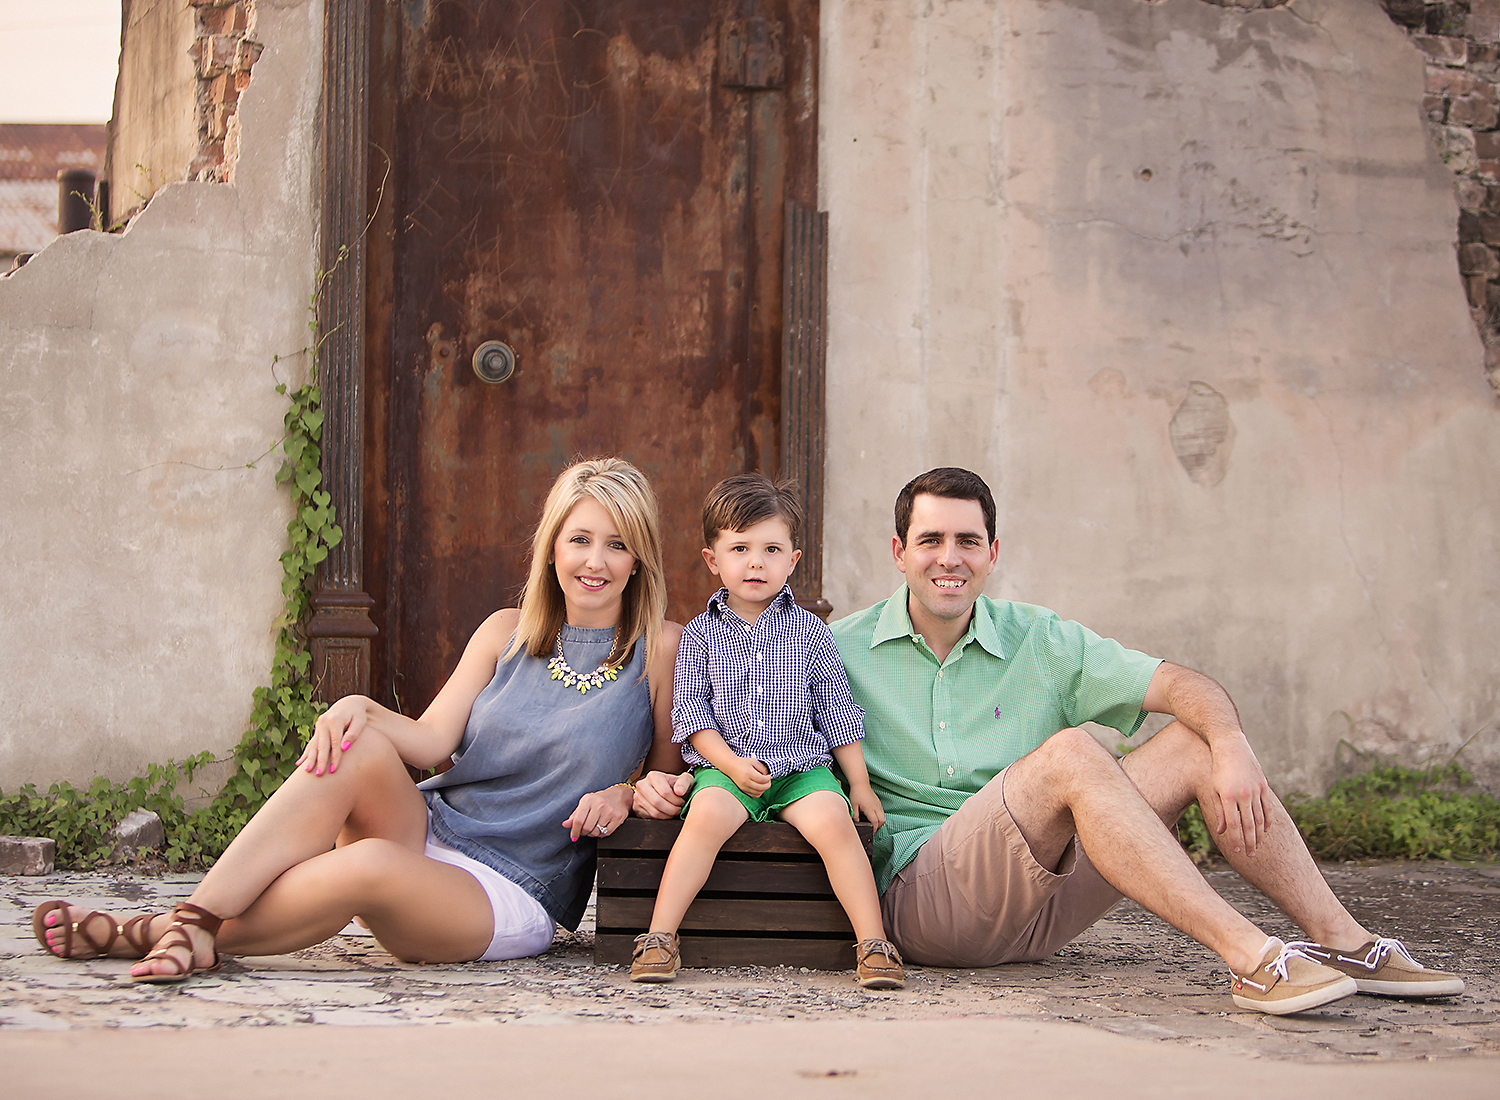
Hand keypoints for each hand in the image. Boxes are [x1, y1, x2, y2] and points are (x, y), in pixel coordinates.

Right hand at [298, 695, 371, 776]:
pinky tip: (299, 764)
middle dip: (320, 761)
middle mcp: (324, 722)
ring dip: (310, 759)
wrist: (349, 703)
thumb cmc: (358, 714)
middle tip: (319, 775)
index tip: (334, 770)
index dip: (334, 757)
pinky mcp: (318, 729)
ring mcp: (319, 726)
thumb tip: (344, 748)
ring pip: (314, 745)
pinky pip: (311, 743)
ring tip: (307, 771)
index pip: (335, 742)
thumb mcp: (360, 721)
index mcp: (335, 720)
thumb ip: (353, 734)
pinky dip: (306, 754)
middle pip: (322, 745)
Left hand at [562, 783, 632, 841]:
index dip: (574, 831)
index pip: (578, 820)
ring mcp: (609, 811)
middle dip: (584, 832)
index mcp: (588, 800)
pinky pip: (606, 833)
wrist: (619, 795)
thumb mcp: (585, 803)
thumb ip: (575, 815)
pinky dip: (602, 833)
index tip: (574, 836)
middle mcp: (599, 805)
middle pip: (587, 828)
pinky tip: (602, 827)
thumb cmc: (600, 800)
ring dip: (593, 833)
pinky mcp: (618, 817)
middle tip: (585, 830)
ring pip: (596, 831)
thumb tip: (565, 824)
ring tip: (595, 827)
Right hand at [632, 770, 694, 818]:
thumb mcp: (685, 780)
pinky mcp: (636, 808)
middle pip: (657, 802)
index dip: (676, 800)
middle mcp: (642, 785)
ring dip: (668, 815)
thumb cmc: (677, 785)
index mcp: (653, 776)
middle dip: (672, 809)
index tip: (682, 802)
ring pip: (654, 812)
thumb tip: (679, 792)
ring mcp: (637, 797)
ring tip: (674, 811)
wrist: (667, 790)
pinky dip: (661, 818)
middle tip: (679, 809)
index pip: (665, 792)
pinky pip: (650, 817)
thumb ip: (684, 782)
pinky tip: (667, 813)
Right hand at [728, 757, 771, 797]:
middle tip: (769, 780)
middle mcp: (745, 782)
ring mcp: (744, 787)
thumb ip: (762, 768)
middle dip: (768, 785)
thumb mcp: (754, 762)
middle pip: (761, 788)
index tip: (769, 776)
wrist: (731, 767)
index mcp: (748, 773)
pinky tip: (760, 787)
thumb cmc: (743, 763)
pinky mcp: (743, 790)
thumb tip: (768, 775)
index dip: (768, 778)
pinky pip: (754, 795)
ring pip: (758, 793)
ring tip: (764, 783)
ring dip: (764, 789)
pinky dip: (759, 792)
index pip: (762, 780)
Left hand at [847, 783, 885, 828]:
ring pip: (883, 816)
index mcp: (870, 809)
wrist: (861, 783)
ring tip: (872, 823)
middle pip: (882, 821)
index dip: (874, 829)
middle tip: (872, 828)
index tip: (871, 832)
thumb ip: (855, 816)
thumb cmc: (856, 794)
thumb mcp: (853, 805)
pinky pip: (882, 812)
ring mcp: (878, 804)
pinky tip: (873, 815)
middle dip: (878, 826)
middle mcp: (876, 807)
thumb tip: (856, 823)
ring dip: (880, 821)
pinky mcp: (878, 802)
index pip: (875, 822)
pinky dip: (879, 816)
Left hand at [1209, 735, 1271, 855]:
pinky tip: (1266, 830)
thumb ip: (1219, 811)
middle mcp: (1244, 794)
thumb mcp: (1214, 790)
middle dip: (1250, 842)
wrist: (1231, 747)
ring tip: (1257, 846)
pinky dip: (1268, 820)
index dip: (1236, 840)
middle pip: (1249, 825)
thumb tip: (1222, 832)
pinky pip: (1268, 807)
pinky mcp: (1264, 785)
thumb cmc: (1218, 770)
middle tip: (1251, 855)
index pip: (1234, 825)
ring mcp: (1256, 790)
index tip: (1236, 851)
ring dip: (1259, 835)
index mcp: (1228, 797)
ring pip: (1260, 818)